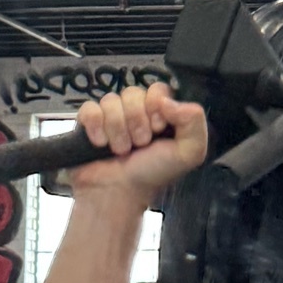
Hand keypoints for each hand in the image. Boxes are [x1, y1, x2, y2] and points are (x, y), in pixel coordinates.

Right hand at [70, 83, 207, 201]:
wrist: (119, 194)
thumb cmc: (153, 174)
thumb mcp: (189, 152)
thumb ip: (194, 122)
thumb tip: (168, 100)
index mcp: (161, 113)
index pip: (157, 89)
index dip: (156, 105)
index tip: (158, 128)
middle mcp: (136, 111)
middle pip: (133, 93)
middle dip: (137, 122)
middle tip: (140, 144)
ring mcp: (111, 115)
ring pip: (111, 101)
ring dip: (118, 129)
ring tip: (121, 150)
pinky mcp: (88, 123)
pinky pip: (90, 109)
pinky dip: (96, 127)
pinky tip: (101, 144)